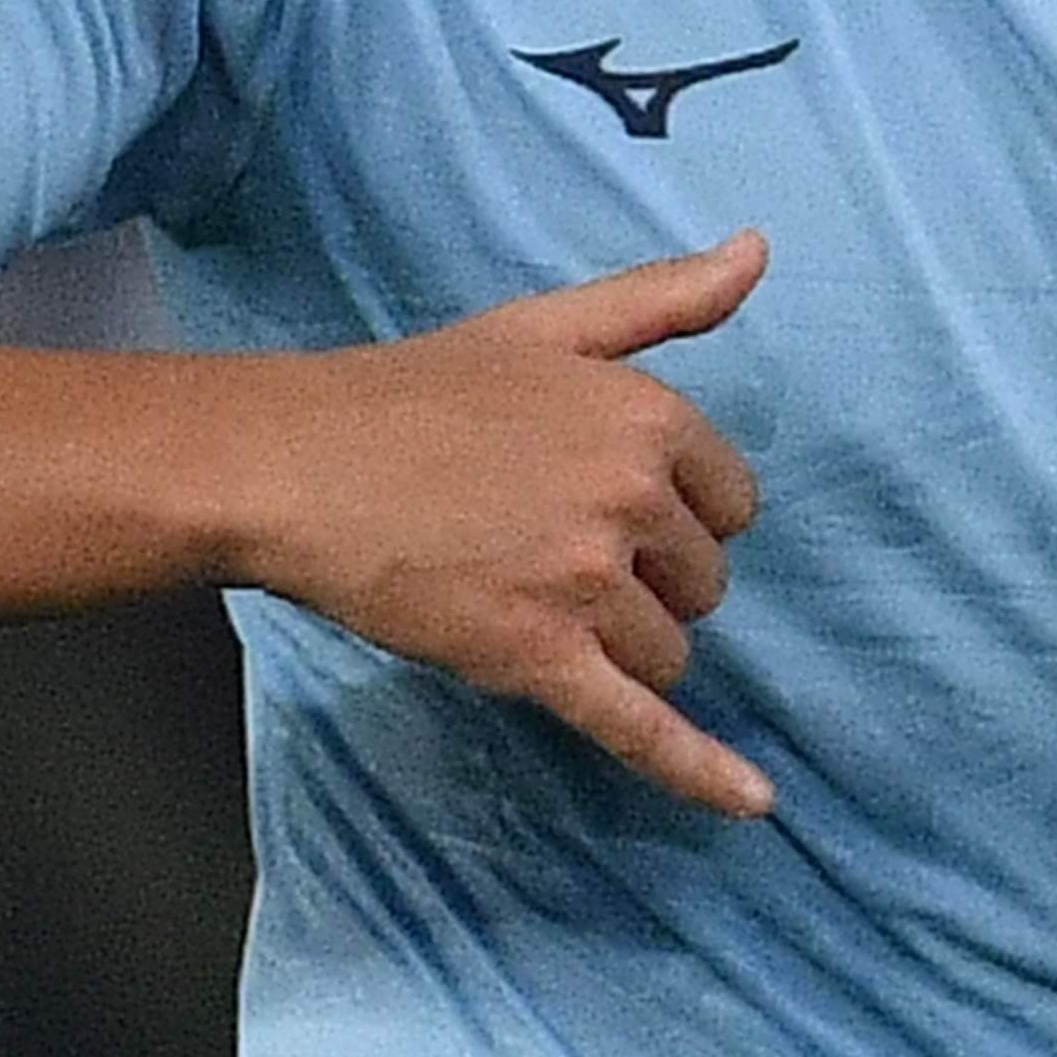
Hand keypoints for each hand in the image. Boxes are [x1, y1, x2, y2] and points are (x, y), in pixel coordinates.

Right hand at [242, 232, 777, 817]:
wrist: (297, 465)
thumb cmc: (416, 392)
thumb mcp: (546, 326)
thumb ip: (663, 299)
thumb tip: (759, 251)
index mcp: (647, 418)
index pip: (732, 502)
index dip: (675, 512)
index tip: (600, 501)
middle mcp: (631, 499)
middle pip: (704, 583)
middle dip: (646, 580)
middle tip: (546, 546)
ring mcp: (586, 585)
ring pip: (668, 653)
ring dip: (619, 645)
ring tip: (528, 598)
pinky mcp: (538, 658)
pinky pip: (642, 728)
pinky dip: (700, 772)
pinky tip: (752, 806)